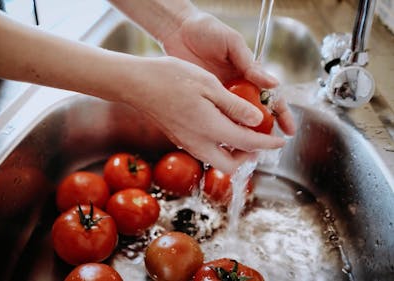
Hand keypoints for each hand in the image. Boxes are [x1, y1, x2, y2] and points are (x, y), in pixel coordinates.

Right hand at [122, 56, 285, 172]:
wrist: (136, 83)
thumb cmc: (170, 78)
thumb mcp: (209, 85)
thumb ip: (235, 106)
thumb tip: (257, 120)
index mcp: (211, 129)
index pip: (248, 144)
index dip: (268, 143)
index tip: (281, 140)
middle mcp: (199, 143)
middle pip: (231, 165)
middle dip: (249, 157)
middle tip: (259, 140)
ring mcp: (186, 143)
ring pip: (216, 161)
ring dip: (233, 153)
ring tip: (242, 132)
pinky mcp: (179, 139)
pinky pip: (205, 152)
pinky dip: (219, 146)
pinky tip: (221, 126)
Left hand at [161, 10, 295, 135]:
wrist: (179, 30)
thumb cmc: (208, 31)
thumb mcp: (232, 43)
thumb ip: (250, 63)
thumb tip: (273, 84)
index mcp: (249, 73)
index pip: (270, 96)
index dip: (281, 114)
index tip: (288, 130)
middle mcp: (237, 87)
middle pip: (255, 113)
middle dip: (264, 131)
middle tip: (268, 146)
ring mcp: (219, 94)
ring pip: (235, 119)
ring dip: (242, 133)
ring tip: (248, 149)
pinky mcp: (202, 98)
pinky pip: (214, 116)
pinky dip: (220, 128)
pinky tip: (223, 140)